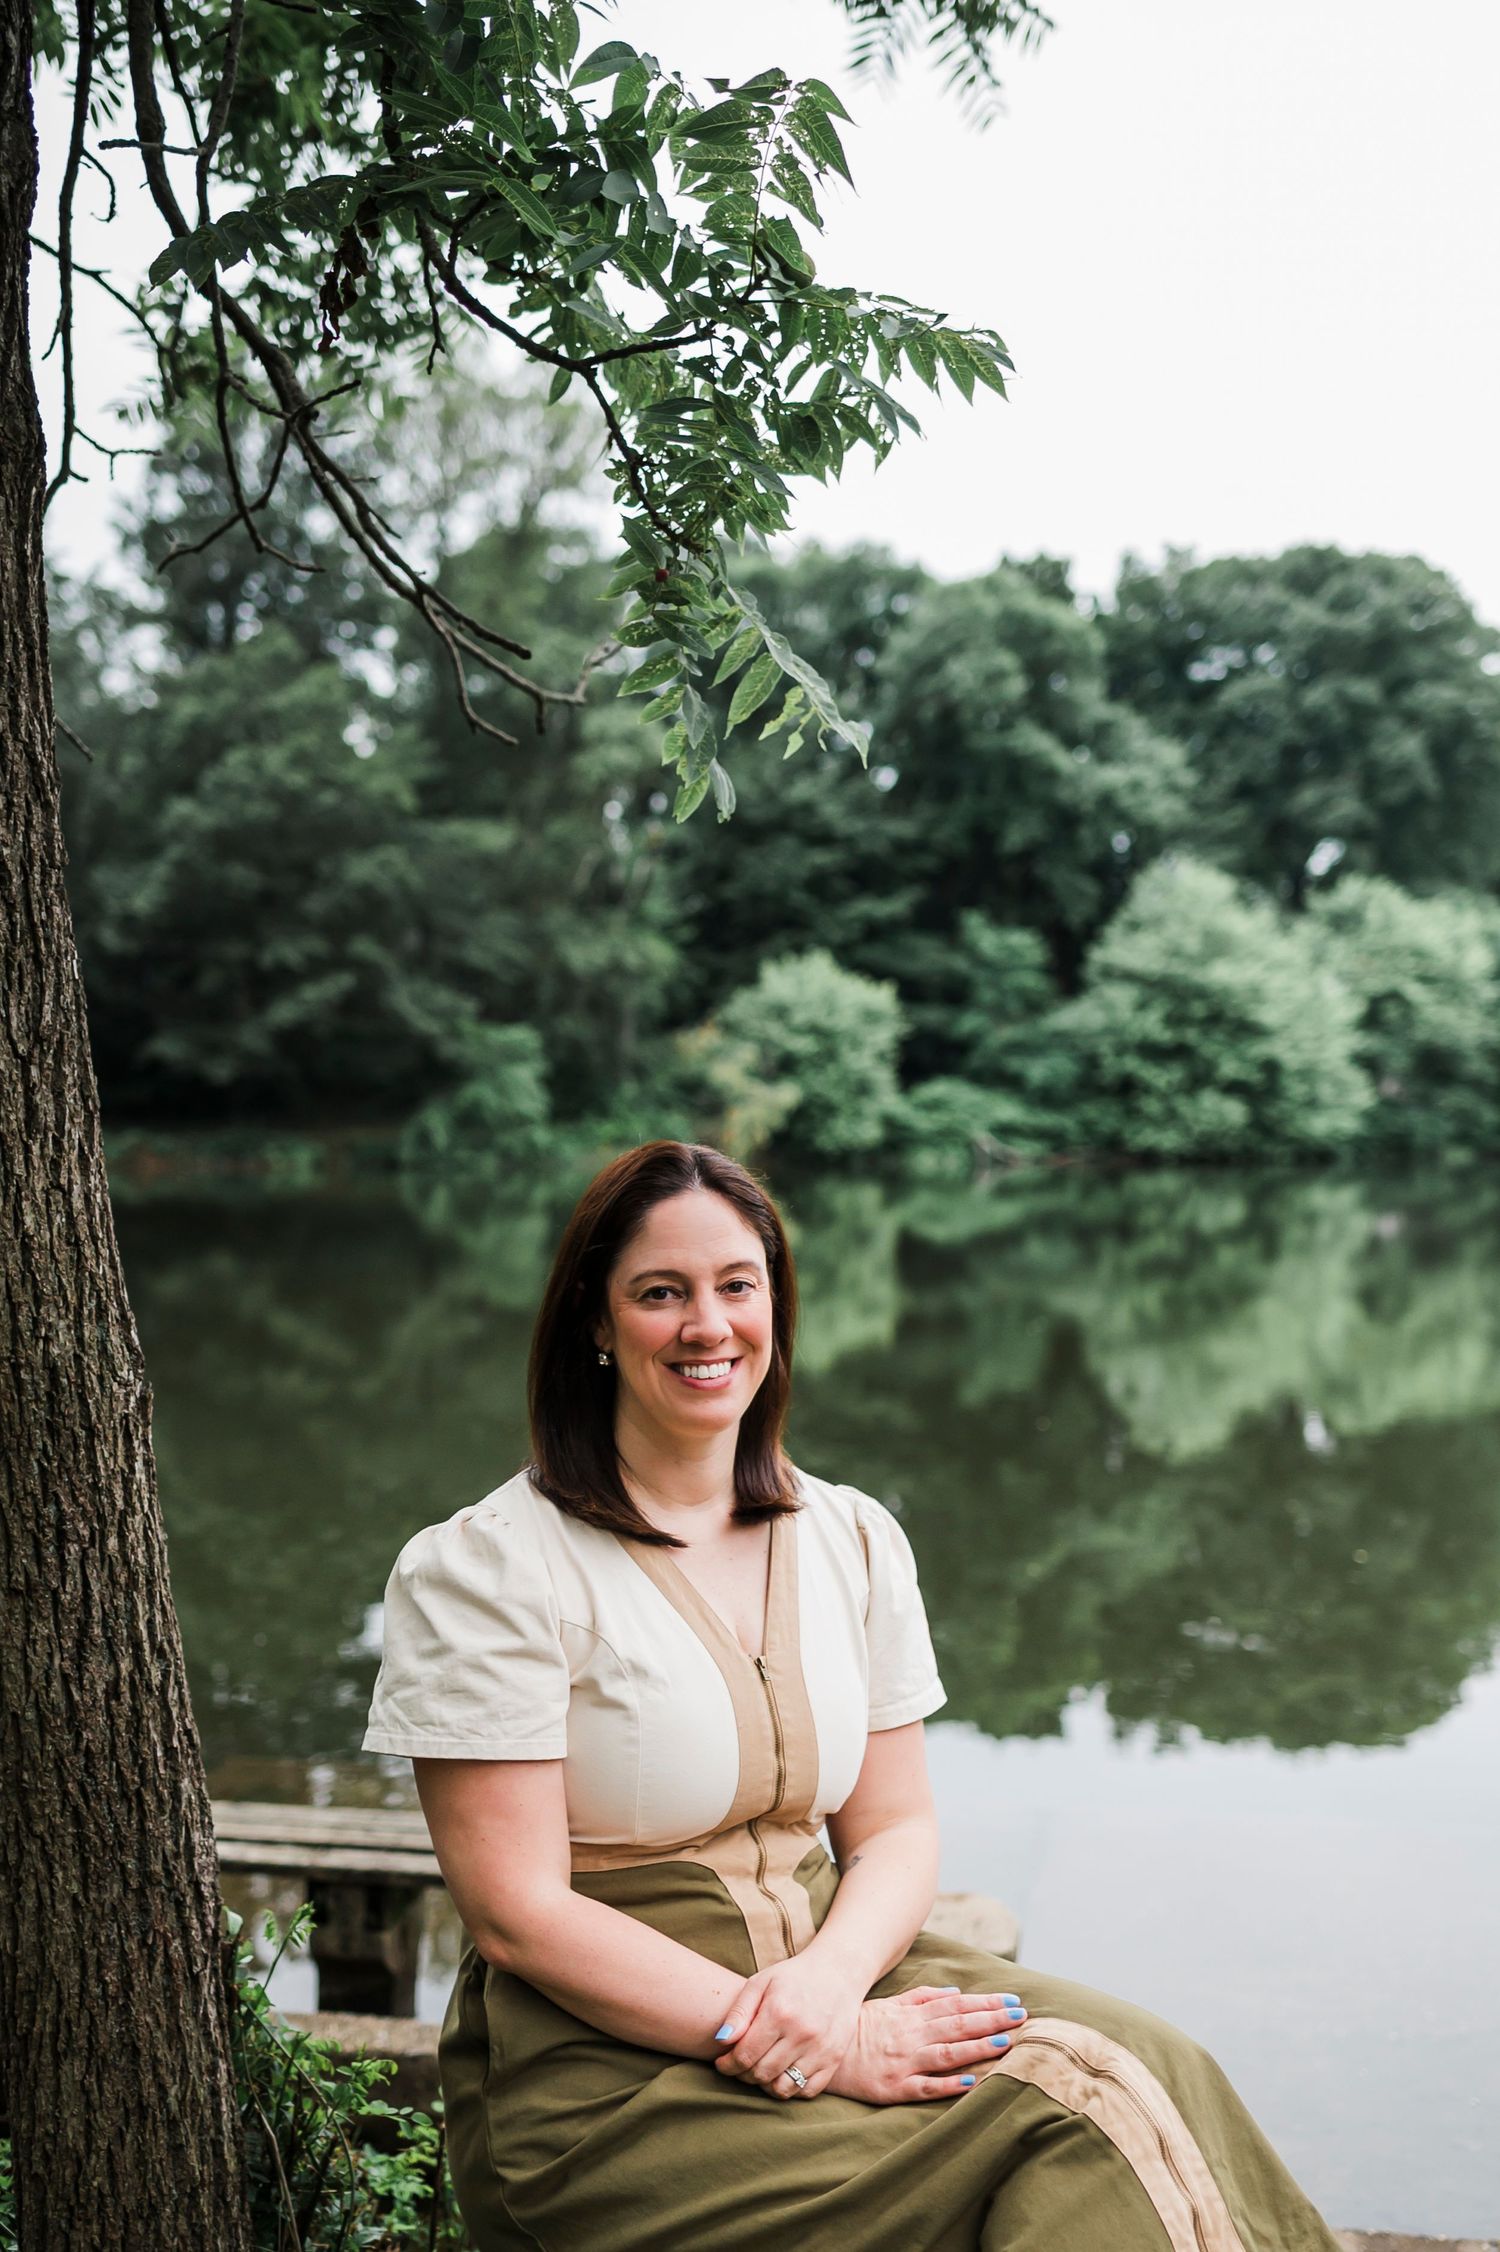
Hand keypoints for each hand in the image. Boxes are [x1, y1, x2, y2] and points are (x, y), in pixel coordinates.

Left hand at [712, 1946, 865, 2099]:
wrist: (839, 1971)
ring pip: (783, 2088)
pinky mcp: (834, 2059)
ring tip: (760, 2070)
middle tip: (739, 2065)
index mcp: (779, 2012)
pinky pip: (806, 2091)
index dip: (728, 2065)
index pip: (745, 2055)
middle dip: (743, 2074)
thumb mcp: (761, 1982)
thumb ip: (738, 2012)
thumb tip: (721, 2041)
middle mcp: (801, 2034)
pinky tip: (782, 2074)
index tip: (722, 2062)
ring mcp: (820, 2049)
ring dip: (765, 2085)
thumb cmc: (794, 1976)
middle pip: (761, 2074)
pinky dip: (791, 2089)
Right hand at [825, 1984, 1027, 2104]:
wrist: (825, 2054)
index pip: (955, 2006)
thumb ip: (922, 1997)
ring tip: (1004, 2043)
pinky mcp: (895, 2088)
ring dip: (976, 2048)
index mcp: (911, 2014)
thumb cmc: (860, 2026)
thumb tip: (957, 1992)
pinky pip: (925, 2086)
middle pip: (957, 2025)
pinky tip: (971, 2082)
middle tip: (1021, 2017)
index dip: (985, 2003)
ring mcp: (904, 2062)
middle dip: (991, 2020)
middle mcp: (911, 2036)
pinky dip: (948, 2084)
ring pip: (946, 2054)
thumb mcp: (889, 2004)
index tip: (1012, 2000)